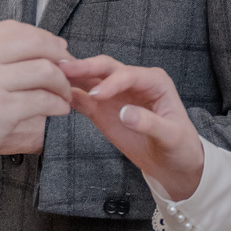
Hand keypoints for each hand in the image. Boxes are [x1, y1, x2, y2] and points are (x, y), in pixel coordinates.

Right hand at [0, 22, 74, 182]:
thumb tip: (12, 50)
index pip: (12, 28)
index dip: (40, 37)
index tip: (54, 50)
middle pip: (35, 43)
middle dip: (59, 55)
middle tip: (69, 69)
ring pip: (44, 70)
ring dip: (62, 83)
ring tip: (64, 95)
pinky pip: (43, 100)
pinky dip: (58, 104)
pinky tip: (59, 110)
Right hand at [66, 55, 203, 201]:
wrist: (173, 163)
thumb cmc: (179, 146)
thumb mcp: (172, 136)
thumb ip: (149, 123)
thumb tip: (125, 113)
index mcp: (154, 81)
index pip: (128, 74)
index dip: (112, 83)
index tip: (97, 96)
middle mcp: (133, 81)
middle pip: (105, 67)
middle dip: (85, 67)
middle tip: (64, 69)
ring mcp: (115, 93)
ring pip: (90, 78)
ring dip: (71, 76)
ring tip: (50, 76)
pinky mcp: (102, 108)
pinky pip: (82, 98)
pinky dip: (69, 95)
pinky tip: (53, 95)